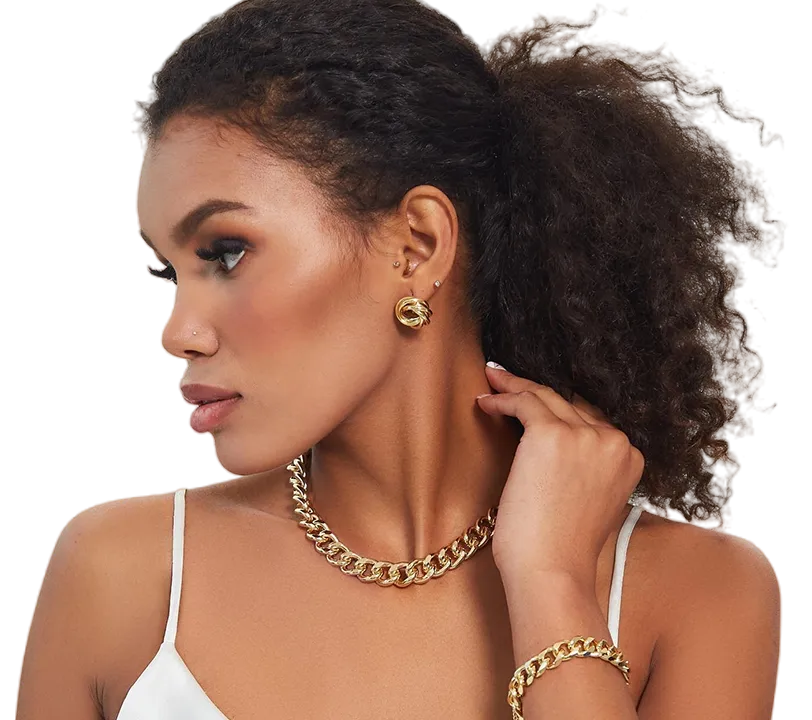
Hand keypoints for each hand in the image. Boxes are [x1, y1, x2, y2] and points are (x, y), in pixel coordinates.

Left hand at [478, 363, 644, 591]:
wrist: (551, 571)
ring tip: (493, 381)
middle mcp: (613, 442)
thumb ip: (589, 468)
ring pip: (544, 398)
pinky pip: (523, 403)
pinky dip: (502, 398)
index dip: (560, 411)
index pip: (590, 421)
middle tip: (507, 379)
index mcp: (629, 458)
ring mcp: (584, 436)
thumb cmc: (562, 548)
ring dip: (515, 387)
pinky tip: (486, 401)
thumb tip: (557, 445)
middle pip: (568, 405)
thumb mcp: (593, 500)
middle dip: (535, 391)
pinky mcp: (550, 435)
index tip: (536, 401)